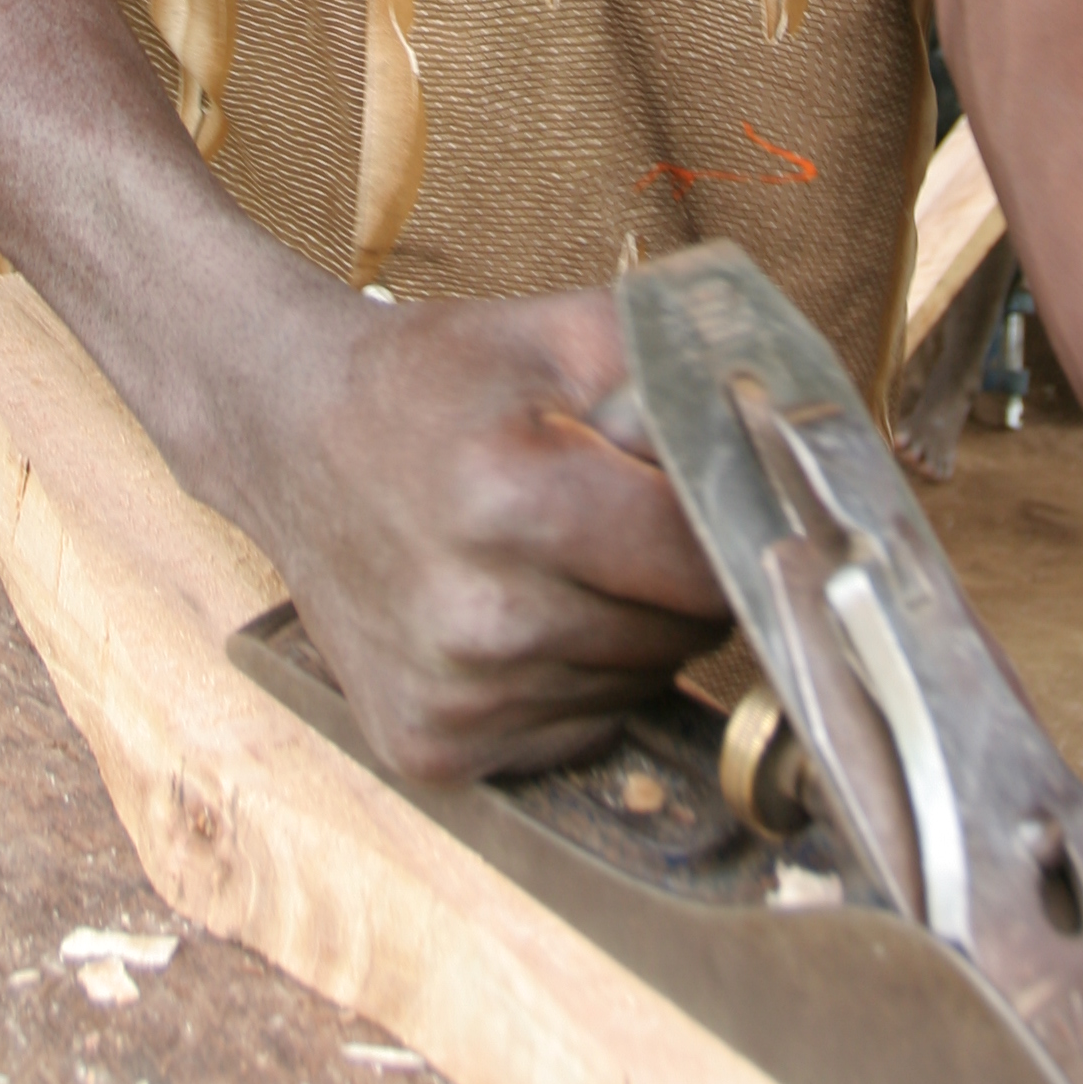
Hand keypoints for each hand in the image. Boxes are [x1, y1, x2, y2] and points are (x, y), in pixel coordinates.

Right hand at [253, 284, 727, 782]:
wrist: (292, 438)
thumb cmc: (435, 383)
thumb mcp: (557, 335)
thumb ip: (680, 365)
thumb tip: (790, 420)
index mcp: (517, 497)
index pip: (704, 561)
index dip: (730, 527)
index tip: (722, 503)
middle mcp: (482, 614)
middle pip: (680, 633)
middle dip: (680, 578)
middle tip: (627, 520)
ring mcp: (455, 695)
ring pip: (636, 688)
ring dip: (630, 632)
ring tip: (566, 560)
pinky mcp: (432, 749)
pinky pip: (577, 732)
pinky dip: (574, 681)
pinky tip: (523, 613)